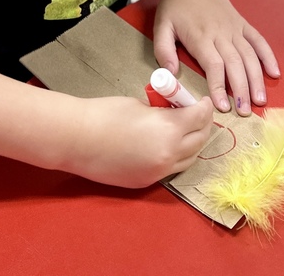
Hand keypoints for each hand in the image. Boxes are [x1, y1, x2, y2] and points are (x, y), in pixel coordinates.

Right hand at [68, 94, 213, 187]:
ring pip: (189, 159)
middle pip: (199, 140)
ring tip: (187, 130)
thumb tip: (173, 115)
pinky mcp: (146, 182)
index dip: (204, 108)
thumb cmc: (106, 114)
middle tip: (199, 114)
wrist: (79, 139)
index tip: (204, 101)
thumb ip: (162, 112)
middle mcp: (169, 155)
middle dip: (203, 125)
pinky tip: (167, 146)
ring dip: (193, 144)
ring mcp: (158, 172)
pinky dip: (175, 157)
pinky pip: (170, 169)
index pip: (199, 118)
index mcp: (170, 130)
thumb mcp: (142, 106)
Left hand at [153, 0, 279, 114]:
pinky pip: (258, 41)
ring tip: (261, 100)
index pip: (214, 65)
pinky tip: (274, 73)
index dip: (219, 86)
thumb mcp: (161, 26)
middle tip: (246, 112)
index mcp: (201, 37)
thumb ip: (164, 50)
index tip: (223, 107)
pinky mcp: (242, 24)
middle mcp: (221, 33)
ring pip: (250, 56)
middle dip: (242, 89)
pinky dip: (268, 56)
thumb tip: (171, 73)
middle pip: (236, 64)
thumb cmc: (175, 6)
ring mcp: (234, 28)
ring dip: (257, 79)